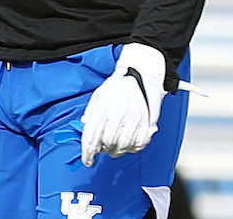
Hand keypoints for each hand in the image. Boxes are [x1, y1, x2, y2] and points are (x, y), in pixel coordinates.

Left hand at [80, 43, 165, 166]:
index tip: (87, 160)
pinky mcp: (147, 123)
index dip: (88, 153)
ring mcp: (134, 120)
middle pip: (108, 144)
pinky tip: (127, 144)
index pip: (92, 137)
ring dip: (116, 151)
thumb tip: (85, 128)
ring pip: (123, 146)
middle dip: (102, 150)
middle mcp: (119, 116)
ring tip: (113, 147)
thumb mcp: (99, 94)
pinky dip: (132, 148)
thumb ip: (91, 112)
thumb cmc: (118, 84)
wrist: (141, 73)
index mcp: (104, 109)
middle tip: (101, 149)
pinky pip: (139, 144)